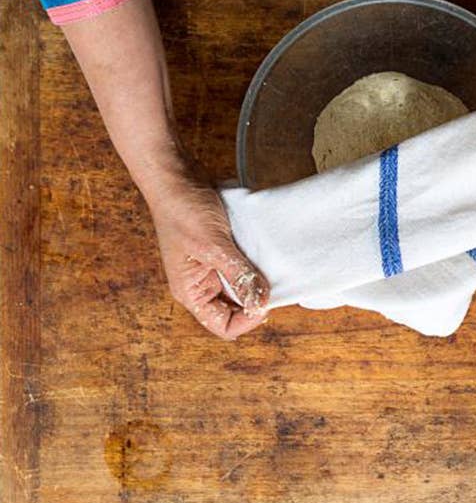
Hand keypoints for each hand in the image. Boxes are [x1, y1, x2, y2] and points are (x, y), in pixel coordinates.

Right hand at [147, 163, 269, 339]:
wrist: (176, 176)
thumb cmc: (183, 210)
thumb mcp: (213, 245)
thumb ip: (238, 274)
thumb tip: (260, 300)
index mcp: (191, 292)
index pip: (223, 326)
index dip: (247, 320)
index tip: (265, 302)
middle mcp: (200, 286)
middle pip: (234, 311)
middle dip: (254, 301)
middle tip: (273, 285)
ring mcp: (210, 270)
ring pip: (240, 290)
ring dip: (255, 283)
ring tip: (270, 270)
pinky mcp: (219, 254)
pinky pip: (241, 269)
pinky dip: (254, 266)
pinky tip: (264, 256)